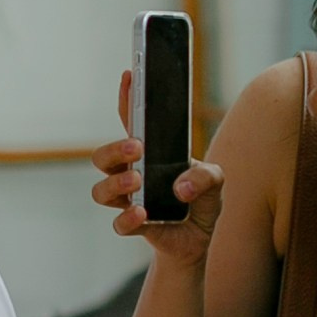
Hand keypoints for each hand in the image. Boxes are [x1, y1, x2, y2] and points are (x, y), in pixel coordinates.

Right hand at [91, 69, 221, 263]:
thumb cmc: (200, 201)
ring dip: (117, 183)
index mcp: (148, 155)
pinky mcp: (132, 225)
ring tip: (137, 182)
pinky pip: (119, 222)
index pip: (130, 123)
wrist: (198, 240)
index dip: (127, 99)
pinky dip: (128, 217)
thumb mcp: (216, 181)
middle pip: (102, 156)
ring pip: (101, 189)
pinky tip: (144, 214)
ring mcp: (128, 200)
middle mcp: (131, 174)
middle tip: (136, 147)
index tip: (130, 76)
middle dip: (114, 149)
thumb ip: (207, 176)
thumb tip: (181, 187)